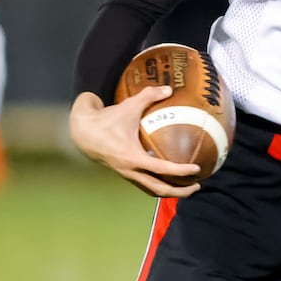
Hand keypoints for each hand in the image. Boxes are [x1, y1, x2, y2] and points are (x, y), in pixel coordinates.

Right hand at [69, 88, 201, 198]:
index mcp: (133, 158)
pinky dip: (158, 184)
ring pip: (151, 190)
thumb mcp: (128, 106)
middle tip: (197, 186)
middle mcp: (130, 171)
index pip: (162, 170)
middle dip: (179, 191)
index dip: (180, 172)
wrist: (82, 132)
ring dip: (169, 192)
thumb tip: (169, 89)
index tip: (197, 170)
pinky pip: (144, 184)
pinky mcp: (124, 173)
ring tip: (186, 187)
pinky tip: (168, 178)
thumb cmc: (106, 121)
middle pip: (159, 189)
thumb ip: (149, 96)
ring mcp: (127, 174)